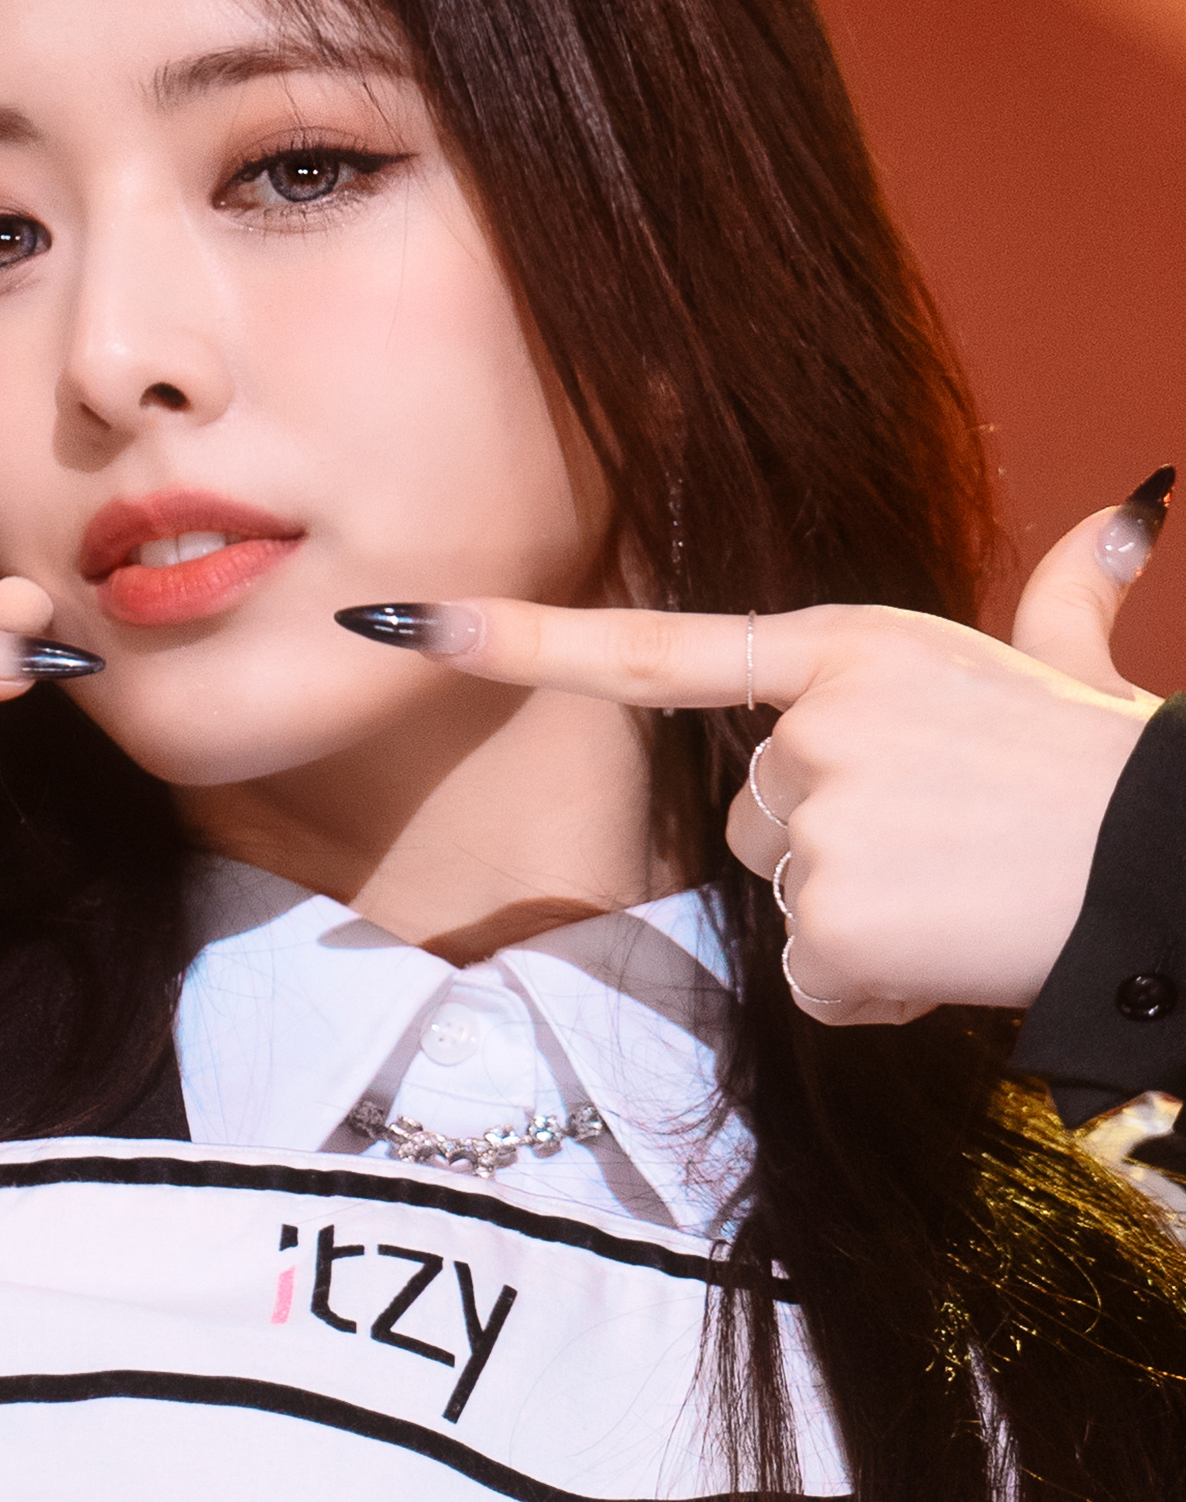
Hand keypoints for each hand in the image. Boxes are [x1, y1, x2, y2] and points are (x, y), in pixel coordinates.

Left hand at [343, 481, 1168, 1022]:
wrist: (1172, 868)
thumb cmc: (1113, 776)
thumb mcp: (1066, 673)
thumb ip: (1059, 600)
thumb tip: (1129, 509)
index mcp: (846, 650)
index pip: (653, 649)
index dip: (511, 639)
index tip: (393, 621)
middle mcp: (811, 725)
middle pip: (754, 822)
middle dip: (836, 853)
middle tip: (948, 851)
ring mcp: (816, 821)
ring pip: (786, 906)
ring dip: (861, 925)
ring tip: (962, 898)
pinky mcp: (831, 921)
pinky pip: (814, 984)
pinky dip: (874, 992)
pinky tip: (950, 956)